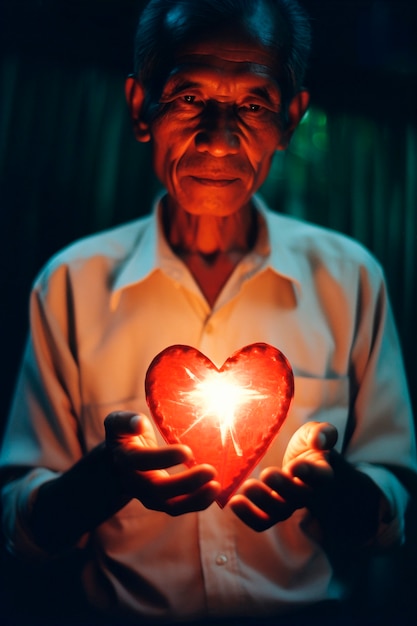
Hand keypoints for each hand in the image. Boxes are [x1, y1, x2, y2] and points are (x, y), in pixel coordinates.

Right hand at [105, 411, 220, 514]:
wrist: (119, 462)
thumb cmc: (124, 435)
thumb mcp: (117, 422)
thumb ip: (125, 421)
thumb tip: (138, 424)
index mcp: (125, 459)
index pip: (142, 462)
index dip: (164, 458)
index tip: (187, 451)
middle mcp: (135, 482)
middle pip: (158, 490)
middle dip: (185, 483)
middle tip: (210, 471)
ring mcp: (148, 496)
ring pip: (171, 506)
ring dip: (195, 499)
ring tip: (216, 486)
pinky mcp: (162, 502)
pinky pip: (180, 507)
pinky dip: (198, 502)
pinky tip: (215, 491)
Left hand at [229, 421, 337, 530]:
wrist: (301, 460)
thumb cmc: (310, 444)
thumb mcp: (318, 431)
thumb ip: (324, 432)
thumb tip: (319, 440)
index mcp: (322, 473)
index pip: (319, 476)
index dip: (308, 473)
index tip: (294, 466)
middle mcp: (307, 492)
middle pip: (298, 497)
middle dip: (282, 486)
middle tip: (267, 473)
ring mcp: (290, 503)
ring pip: (280, 511)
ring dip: (263, 501)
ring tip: (247, 486)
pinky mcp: (273, 510)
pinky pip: (263, 520)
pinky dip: (248, 515)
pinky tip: (234, 502)